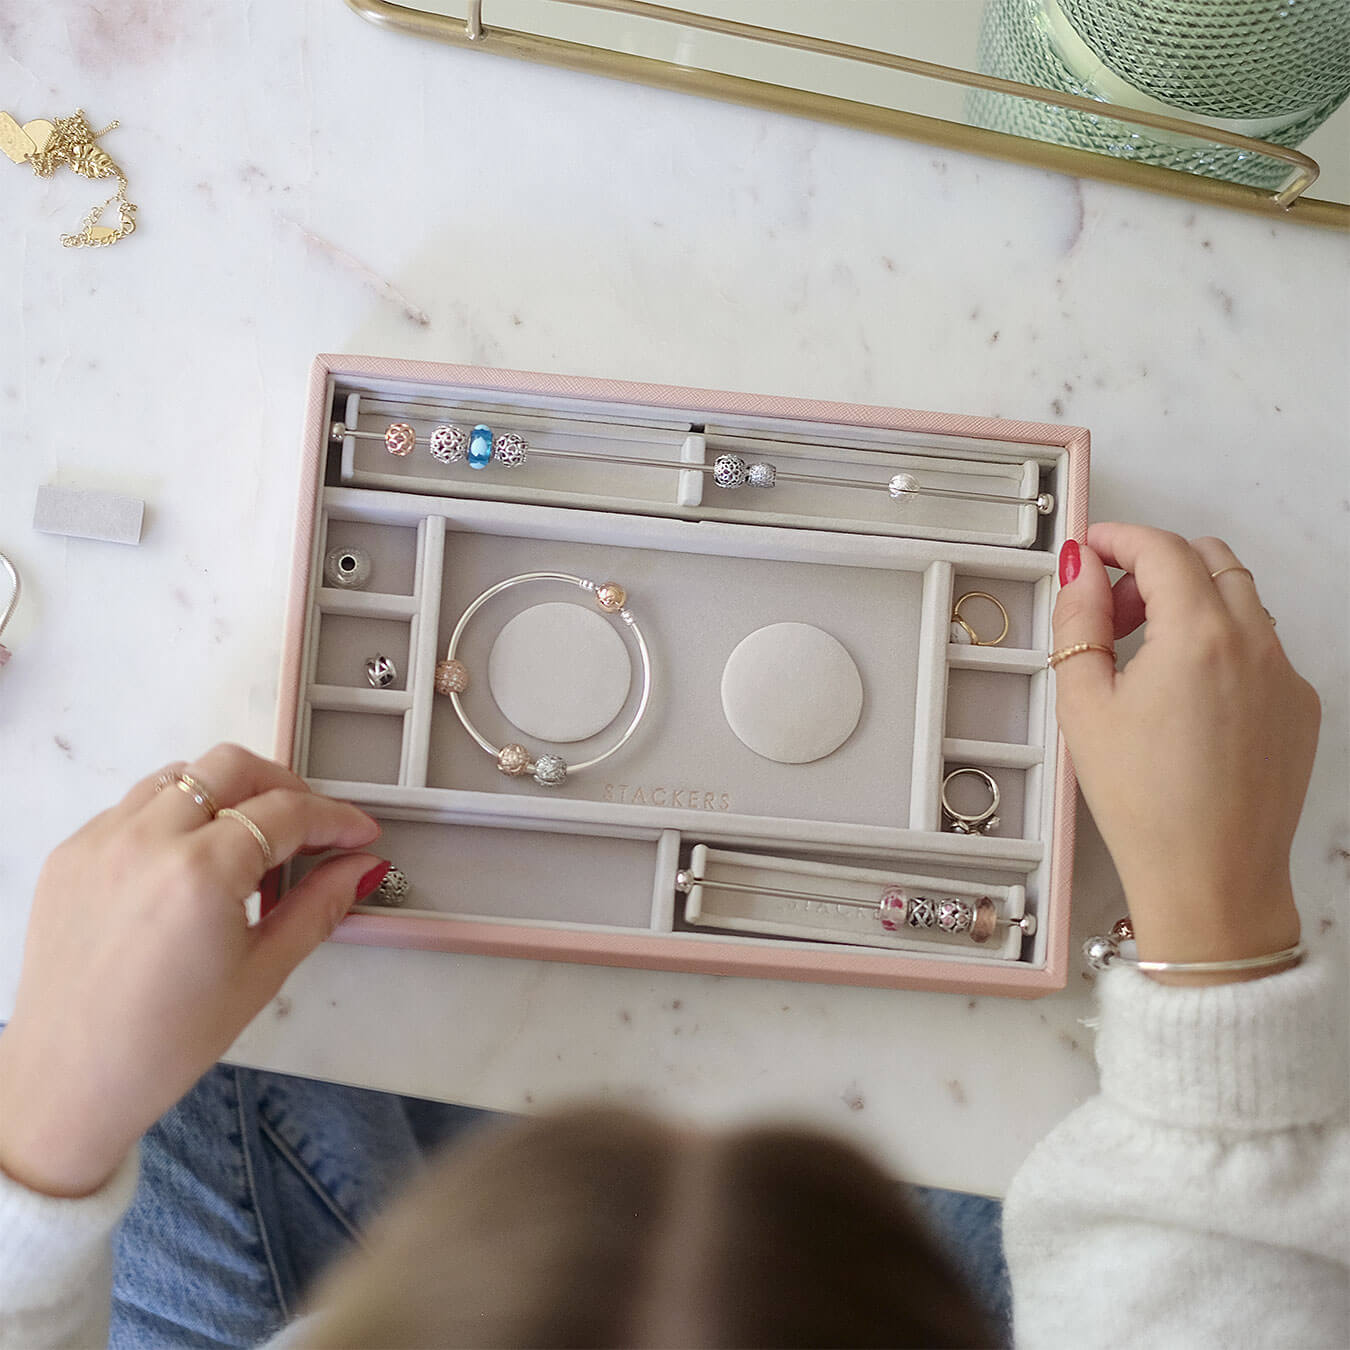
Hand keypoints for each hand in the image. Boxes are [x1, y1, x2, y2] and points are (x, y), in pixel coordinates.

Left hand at [0, 744, 387, 1197]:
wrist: (69, 1081)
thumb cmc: (167, 1041)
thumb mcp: (263, 973)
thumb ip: (319, 905)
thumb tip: (361, 865)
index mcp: (199, 872)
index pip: (287, 811)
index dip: (336, 819)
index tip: (359, 835)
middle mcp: (145, 840)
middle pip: (233, 766)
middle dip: (284, 786)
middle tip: (311, 827)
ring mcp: (100, 841)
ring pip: (181, 775)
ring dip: (228, 793)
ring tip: (251, 843)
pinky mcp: (71, 854)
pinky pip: (135, 806)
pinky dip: (177, 816)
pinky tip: (194, 863)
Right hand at [1052, 525, 1319, 981]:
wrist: (1210, 879)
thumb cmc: (1144, 803)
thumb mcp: (1083, 705)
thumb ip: (1079, 621)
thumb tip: (1079, 569)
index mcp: (1198, 635)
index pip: (1162, 549)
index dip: (1118, 537)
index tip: (1090, 547)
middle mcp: (1255, 644)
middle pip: (1210, 560)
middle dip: (1155, 567)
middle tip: (1110, 609)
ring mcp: (1287, 676)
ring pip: (1241, 600)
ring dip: (1190, 602)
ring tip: (1142, 657)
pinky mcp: (1299, 708)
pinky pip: (1262, 647)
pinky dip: (1221, 644)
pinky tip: (1183, 698)